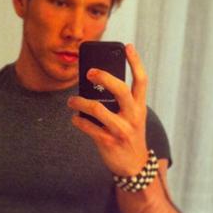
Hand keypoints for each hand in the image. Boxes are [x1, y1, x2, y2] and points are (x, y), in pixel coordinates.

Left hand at [67, 44, 148, 176]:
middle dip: (104, 77)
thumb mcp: (133, 117)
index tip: (127, 46)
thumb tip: (97, 84)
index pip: (141, 80)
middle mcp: (133, 116)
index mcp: (140, 107)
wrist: (134, 166)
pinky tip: (75, 118)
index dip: (135, 62)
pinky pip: (88, 127)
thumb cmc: (130, 136)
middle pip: (120, 89)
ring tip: (71, 100)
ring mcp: (121, 130)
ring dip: (80, 102)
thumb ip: (122, 102)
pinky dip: (78, 121)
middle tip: (89, 72)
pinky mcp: (108, 142)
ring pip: (98, 109)